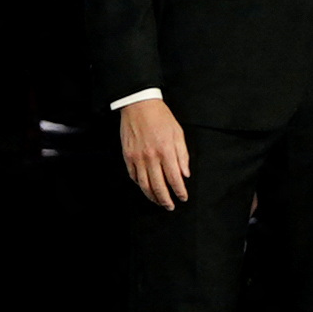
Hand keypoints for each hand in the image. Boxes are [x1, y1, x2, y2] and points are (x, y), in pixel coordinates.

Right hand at [119, 94, 193, 209]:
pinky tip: (145, 187)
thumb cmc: (161, 117)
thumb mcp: (178, 133)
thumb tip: (185, 174)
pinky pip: (133, 175)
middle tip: (170, 206)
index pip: (174, 179)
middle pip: (159, 186)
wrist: (139, 105)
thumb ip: (182, 155)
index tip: (183, 197)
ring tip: (157, 201)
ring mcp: (137, 157)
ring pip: (144, 184)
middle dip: (166, 199)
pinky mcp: (128, 155)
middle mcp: (151, 157)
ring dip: (152, 196)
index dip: (180, 191)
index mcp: (166, 151)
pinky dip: (139, 184)